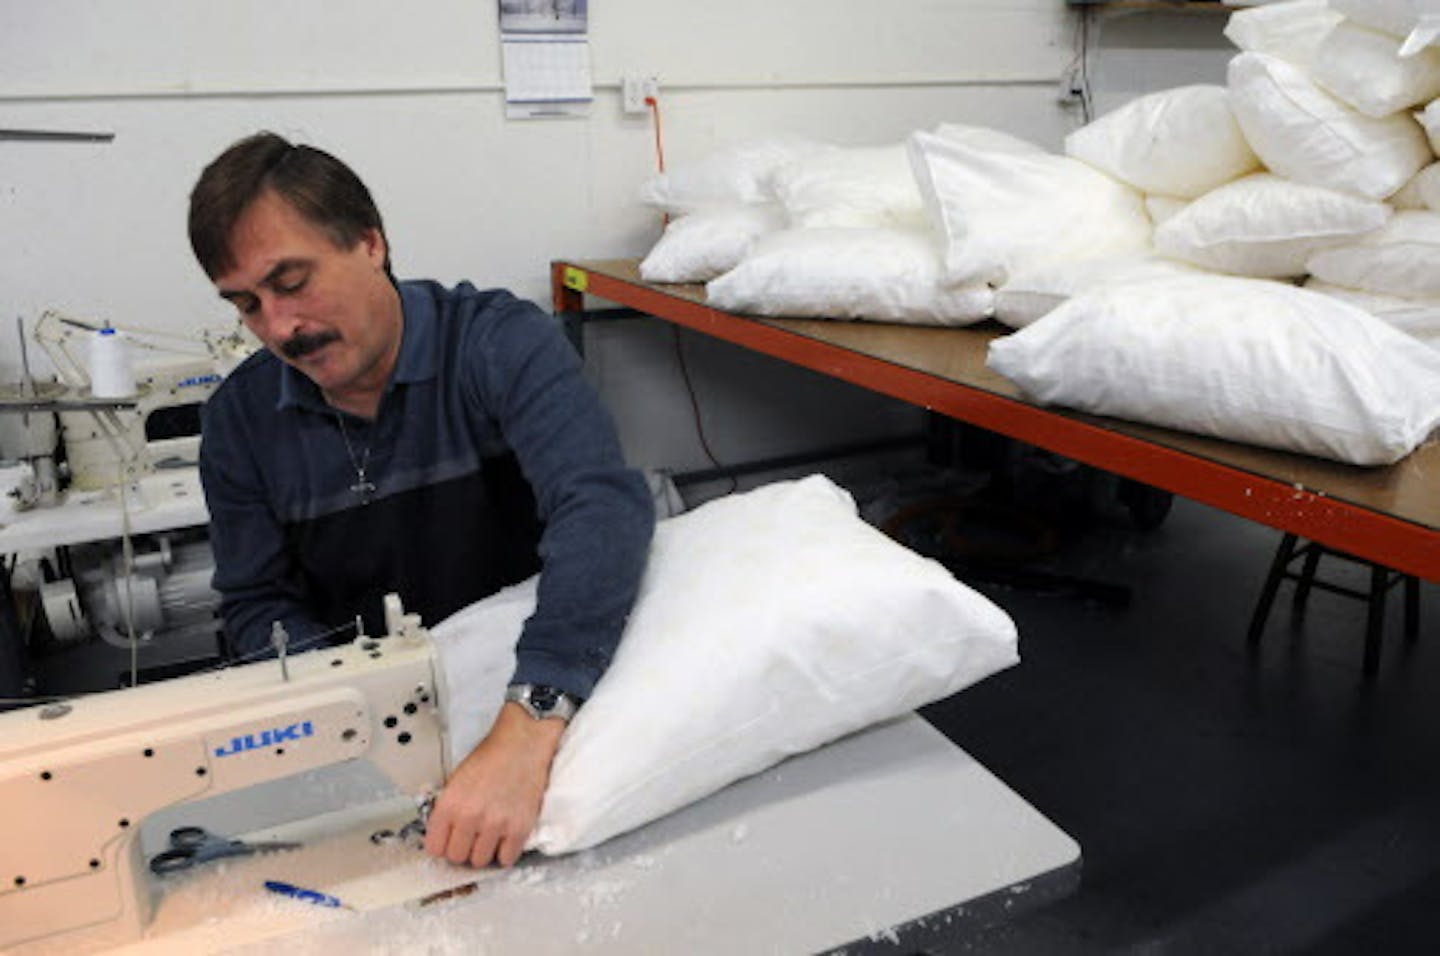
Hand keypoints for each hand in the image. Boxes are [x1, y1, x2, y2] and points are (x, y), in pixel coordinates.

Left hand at [423, 702, 565, 867]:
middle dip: (462, 849)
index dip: (442, 845)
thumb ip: (448, 810)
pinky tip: (504, 839)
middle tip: (470, 838)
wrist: (523, 743)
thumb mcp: (457, 780)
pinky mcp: (519, 829)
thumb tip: (444, 836)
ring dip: (483, 852)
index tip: (449, 842)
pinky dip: (505, 852)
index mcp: (450, 804)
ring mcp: (496, 825)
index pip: (435, 848)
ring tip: (488, 837)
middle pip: (456, 857)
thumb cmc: (492, 757)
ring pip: (480, 861)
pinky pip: (506, 859)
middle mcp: (470, 817)